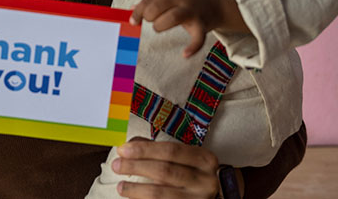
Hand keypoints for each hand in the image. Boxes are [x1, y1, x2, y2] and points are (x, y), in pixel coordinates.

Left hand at [113, 137, 227, 197]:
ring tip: (121, 186)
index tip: (123, 149)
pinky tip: (134, 198)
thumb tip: (130, 144)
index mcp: (204, 160)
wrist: (221, 196)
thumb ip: (159, 149)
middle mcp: (204, 181)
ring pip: (161, 194)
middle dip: (137, 167)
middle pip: (165, 172)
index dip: (145, 150)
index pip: (171, 151)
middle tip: (116, 165)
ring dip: (136, 190)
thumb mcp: (187, 157)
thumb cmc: (197, 172)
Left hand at [130, 0, 247, 57]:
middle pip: (156, 7)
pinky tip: (185, 54)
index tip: (133, 22)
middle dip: (150, 17)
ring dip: (160, 26)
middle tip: (154, 21)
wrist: (221, 1)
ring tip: (161, 27)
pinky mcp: (202, 24)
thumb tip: (132, 10)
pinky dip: (192, 48)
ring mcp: (193, 10)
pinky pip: (197, 38)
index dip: (138, 11)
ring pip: (171, 18)